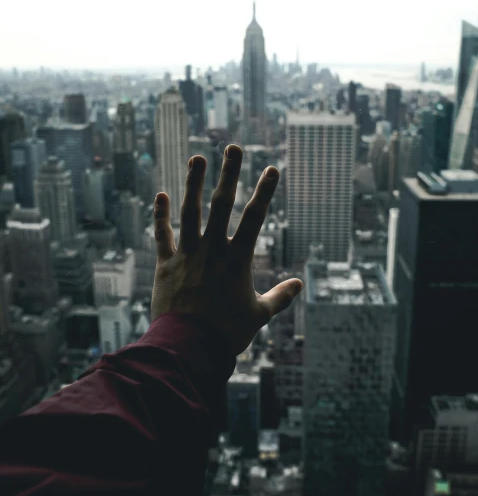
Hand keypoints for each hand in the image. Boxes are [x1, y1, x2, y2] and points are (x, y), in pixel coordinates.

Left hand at [151, 144, 302, 353]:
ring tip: (197, 158)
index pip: (255, 217)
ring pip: (190, 211)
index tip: (272, 168)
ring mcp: (187, 254)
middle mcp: (212, 249)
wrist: (188, 348)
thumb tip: (299, 284)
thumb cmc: (227, 333)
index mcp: (237, 259)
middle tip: (232, 148)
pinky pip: (162, 235)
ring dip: (193, 183)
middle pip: (221, 204)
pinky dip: (160, 216)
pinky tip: (160, 194)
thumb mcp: (259, 315)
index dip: (265, 191)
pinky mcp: (166, 265)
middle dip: (229, 173)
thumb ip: (280, 297)